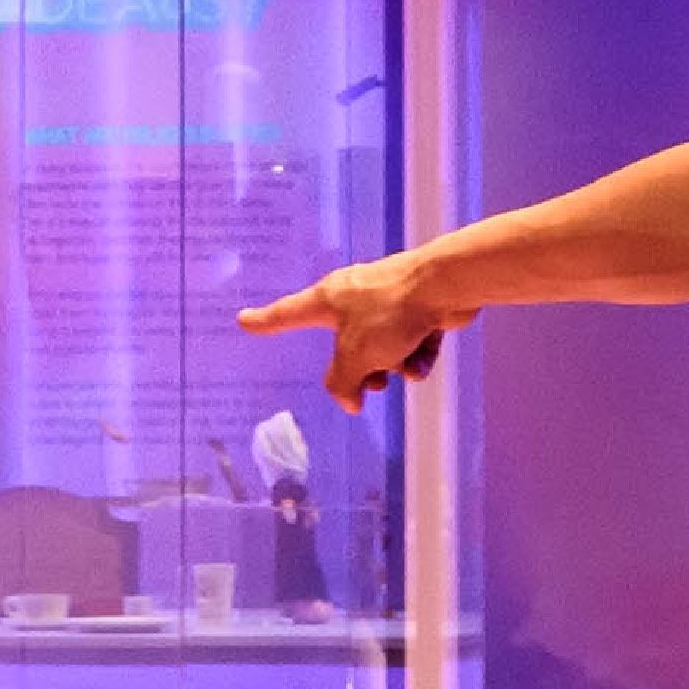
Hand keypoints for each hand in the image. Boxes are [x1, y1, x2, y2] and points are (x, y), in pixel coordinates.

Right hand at [233, 248, 452, 406]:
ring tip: (402, 366)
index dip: (265, 322)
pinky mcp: (418, 308)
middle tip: (373, 383)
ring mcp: (386, 301)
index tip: (244, 321)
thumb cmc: (389, 314)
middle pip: (344, 345)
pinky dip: (415, 355)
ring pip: (380, 348)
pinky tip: (423, 359)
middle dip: (360, 369)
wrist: (445, 286)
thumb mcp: (355, 356)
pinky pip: (408, 342)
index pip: (287, 314)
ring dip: (391, 365)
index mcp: (327, 299)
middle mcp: (352, 296)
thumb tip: (350, 401)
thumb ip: (343, 383)